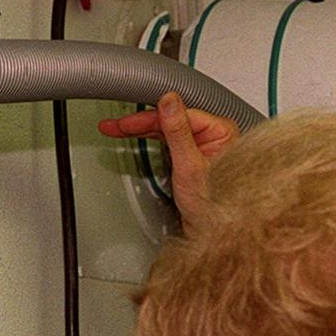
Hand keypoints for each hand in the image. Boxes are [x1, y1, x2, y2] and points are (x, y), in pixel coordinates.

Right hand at [98, 91, 238, 233]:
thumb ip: (178, 131)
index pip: (179, 115)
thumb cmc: (212, 205)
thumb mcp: (190, 165)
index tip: (127, 121)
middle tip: (115, 126)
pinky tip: (135, 137)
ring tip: (117, 129)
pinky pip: (169, 142)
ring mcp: (203, 145)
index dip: (149, 118)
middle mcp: (214, 135)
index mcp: (221, 131)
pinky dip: (150, 140)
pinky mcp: (193, 156)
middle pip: (171, 121)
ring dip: (141, 130)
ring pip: (167, 130)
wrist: (213, 232)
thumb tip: (169, 102)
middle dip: (140, 124)